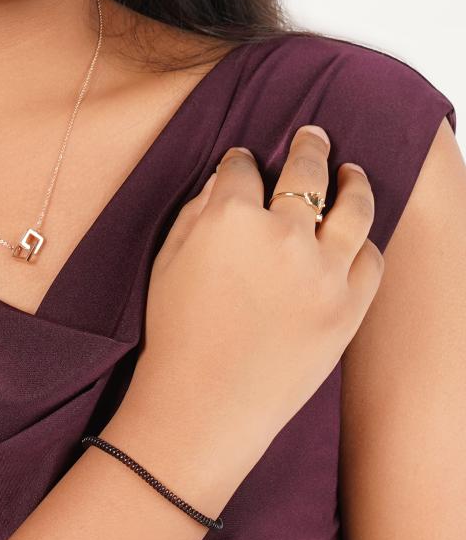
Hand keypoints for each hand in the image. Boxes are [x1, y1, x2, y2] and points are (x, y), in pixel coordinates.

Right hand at [117, 125, 381, 487]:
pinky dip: (364, 243)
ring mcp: (322, 271)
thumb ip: (199, 210)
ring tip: (352, 171)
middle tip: (313, 134)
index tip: (244, 162)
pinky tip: (357, 236)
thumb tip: (228, 178)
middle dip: (308, 147)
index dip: (242, 161)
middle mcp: (281, 234)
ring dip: (353, 180)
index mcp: (228, 217)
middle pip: (305, 170)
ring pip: (353, 205)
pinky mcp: (348, 307)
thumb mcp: (169, 258)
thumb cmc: (175, 334)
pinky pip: (370, 258)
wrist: (204, 405)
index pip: (242, 167)